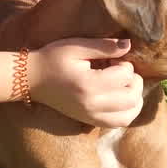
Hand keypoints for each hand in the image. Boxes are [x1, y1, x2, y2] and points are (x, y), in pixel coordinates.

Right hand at [28, 38, 144, 127]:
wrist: (32, 80)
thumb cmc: (52, 59)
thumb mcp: (76, 46)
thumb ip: (104, 46)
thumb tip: (128, 45)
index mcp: (89, 84)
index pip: (125, 76)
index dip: (124, 63)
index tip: (112, 58)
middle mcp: (92, 104)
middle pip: (131, 97)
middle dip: (133, 81)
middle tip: (121, 70)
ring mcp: (91, 116)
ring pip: (129, 115)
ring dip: (134, 99)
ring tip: (125, 85)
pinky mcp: (89, 121)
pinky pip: (117, 123)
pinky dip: (126, 111)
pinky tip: (121, 98)